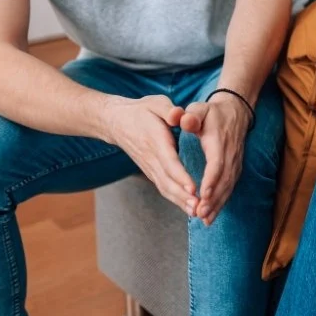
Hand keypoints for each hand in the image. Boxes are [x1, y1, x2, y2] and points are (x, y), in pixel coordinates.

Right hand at [102, 95, 196, 213]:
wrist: (116, 122)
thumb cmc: (141, 111)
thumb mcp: (155, 103)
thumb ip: (168, 109)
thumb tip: (178, 115)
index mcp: (155, 140)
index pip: (169, 162)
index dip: (181, 176)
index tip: (193, 188)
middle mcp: (152, 158)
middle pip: (168, 181)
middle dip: (183, 196)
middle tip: (200, 207)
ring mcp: (149, 167)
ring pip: (165, 187)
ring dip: (180, 201)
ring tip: (196, 212)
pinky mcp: (150, 171)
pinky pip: (163, 187)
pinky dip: (175, 198)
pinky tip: (188, 207)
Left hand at [179, 92, 251, 224]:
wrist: (235, 111)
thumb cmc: (211, 112)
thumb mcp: (199, 109)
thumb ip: (190, 116)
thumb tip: (183, 120)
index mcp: (219, 141)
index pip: (217, 163)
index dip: (211, 179)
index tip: (203, 194)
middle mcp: (230, 154)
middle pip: (224, 180)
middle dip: (213, 198)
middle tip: (200, 214)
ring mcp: (235, 163)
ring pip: (228, 187)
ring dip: (217, 204)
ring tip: (205, 219)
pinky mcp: (235, 169)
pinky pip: (230, 188)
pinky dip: (221, 203)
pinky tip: (211, 217)